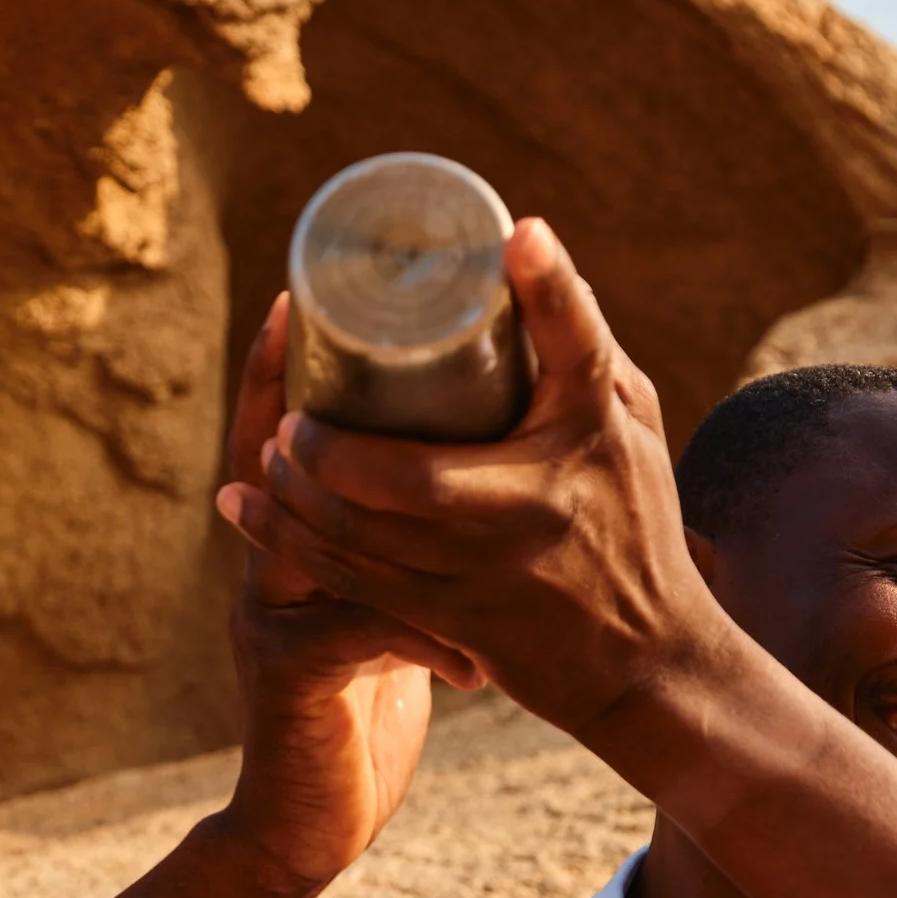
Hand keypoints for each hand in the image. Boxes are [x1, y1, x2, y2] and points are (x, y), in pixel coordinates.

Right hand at [212, 294, 483, 897]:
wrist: (310, 822)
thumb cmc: (363, 710)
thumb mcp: (381, 611)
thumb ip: (400, 549)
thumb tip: (462, 476)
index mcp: (289, 541)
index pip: (275, 432)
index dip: (275, 367)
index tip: (295, 298)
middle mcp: (267, 562)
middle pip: (282, 458)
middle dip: (327, 402)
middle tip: (390, 349)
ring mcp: (271, 614)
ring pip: (329, 531)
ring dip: (402, 509)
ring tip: (474, 497)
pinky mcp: (295, 672)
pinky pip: (368, 624)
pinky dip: (430, 637)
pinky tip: (474, 663)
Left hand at [217, 221, 725, 743]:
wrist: (650, 663)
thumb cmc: (634, 523)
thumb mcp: (628, 425)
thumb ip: (578, 346)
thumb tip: (520, 242)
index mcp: (592, 437)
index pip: (575, 348)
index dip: (548, 288)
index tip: (517, 234)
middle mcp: (541, 505)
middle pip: (410, 476)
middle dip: (327, 448)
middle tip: (292, 418)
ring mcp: (493, 574)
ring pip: (364, 537)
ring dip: (296, 495)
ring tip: (270, 454)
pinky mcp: (458, 623)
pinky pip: (354, 584)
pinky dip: (289, 543)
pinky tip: (246, 508)